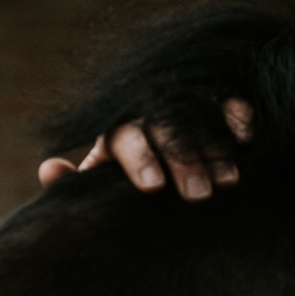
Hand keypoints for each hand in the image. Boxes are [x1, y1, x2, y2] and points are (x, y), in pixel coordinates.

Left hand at [37, 99, 253, 199]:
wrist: (159, 179)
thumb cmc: (124, 187)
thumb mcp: (98, 188)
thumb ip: (75, 183)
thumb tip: (50, 167)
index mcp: (116, 133)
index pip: (122, 136)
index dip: (138, 159)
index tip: (153, 187)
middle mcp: (146, 113)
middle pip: (162, 125)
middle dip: (181, 159)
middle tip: (198, 196)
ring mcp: (180, 105)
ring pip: (194, 117)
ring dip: (212, 147)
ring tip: (227, 182)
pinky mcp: (213, 103)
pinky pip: (224, 99)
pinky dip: (234, 114)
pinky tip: (244, 138)